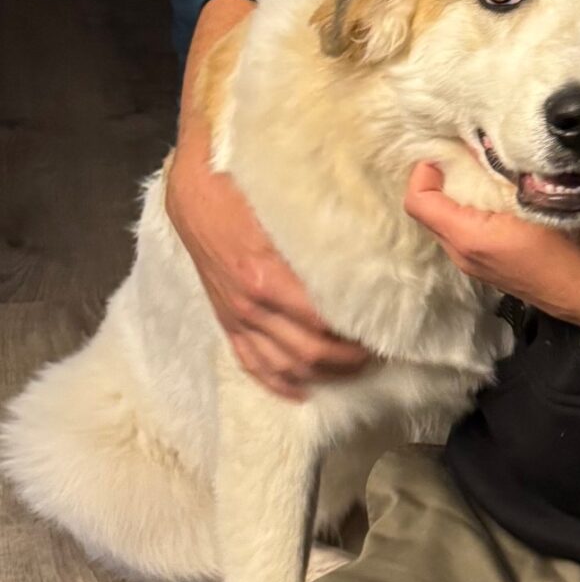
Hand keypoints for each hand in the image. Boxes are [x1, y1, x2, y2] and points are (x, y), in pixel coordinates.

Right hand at [166, 137, 375, 400]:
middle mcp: (252, 305)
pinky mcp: (226, 322)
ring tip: (353, 369)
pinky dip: (279, 383)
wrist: (194, 194)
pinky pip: (252, 364)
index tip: (384, 330)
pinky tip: (303, 390)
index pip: (323, 322)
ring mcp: (237, 318)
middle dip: (348, 360)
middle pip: (309, 353)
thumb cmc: (244, 191)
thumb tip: (371, 244)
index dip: (356, 334)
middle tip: (378, 353)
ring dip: (322, 375)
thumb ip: (323, 233)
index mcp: (268, 276)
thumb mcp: (286, 208)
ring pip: (285, 367)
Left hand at [404, 164, 579, 330]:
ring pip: (447, 224)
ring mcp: (475, 265)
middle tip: (465, 154)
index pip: (419, 203)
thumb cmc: (575, 249)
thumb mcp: (545, 201)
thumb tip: (486, 141)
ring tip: (484, 172)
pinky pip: (464, 235)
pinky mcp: (488, 268)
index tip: (446, 151)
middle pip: (429, 212)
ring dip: (456, 197)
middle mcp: (464, 255)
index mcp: (471, 238)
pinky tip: (498, 198)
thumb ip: (511, 172)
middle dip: (440, 180)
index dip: (423, 172)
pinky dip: (470, 213)